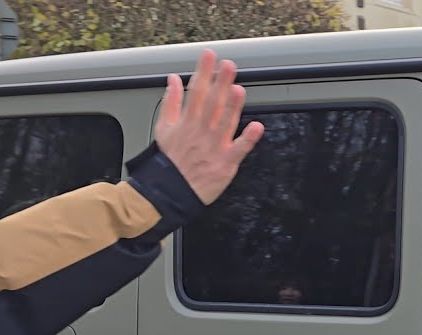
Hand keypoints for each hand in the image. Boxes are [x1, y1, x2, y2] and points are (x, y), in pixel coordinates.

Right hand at [155, 49, 264, 204]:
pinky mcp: (226, 163)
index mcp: (188, 121)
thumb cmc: (170, 161)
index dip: (203, 72)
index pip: (196, 91)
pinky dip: (248, 139)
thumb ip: (171, 102)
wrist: (170, 191)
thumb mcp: (163, 128)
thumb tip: (172, 80)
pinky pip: (239, 149)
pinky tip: (258, 127)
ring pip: (225, 122)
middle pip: (212, 103)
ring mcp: (215, 146)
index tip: (210, 56)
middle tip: (228, 65)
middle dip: (220, 83)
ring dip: (233, 106)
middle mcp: (202, 131)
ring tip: (238, 89)